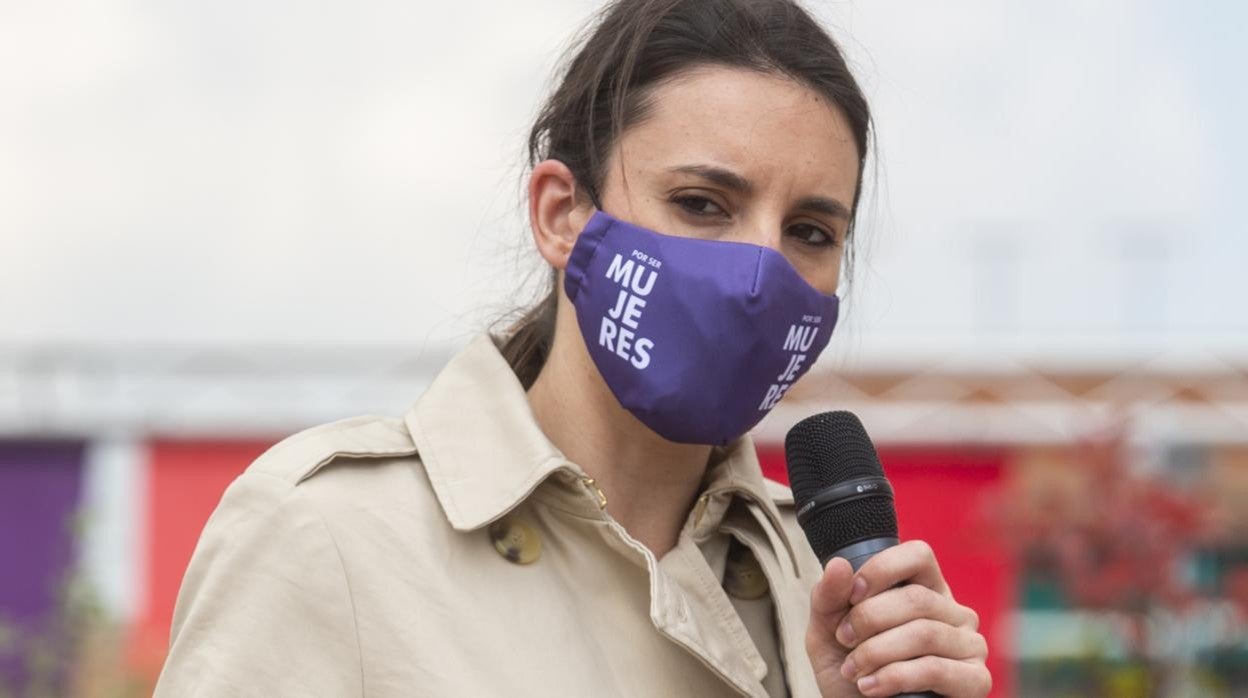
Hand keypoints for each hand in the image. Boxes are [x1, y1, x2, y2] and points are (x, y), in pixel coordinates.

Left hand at [805, 540, 989, 696]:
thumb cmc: (852, 671)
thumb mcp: (828, 632)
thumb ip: (828, 598)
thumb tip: (838, 564)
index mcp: (924, 589)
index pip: (918, 555)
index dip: (882, 569)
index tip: (852, 596)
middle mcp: (953, 612)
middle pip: (916, 598)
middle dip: (869, 619)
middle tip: (844, 640)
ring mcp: (970, 645)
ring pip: (924, 633)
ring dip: (876, 652)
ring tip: (854, 670)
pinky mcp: (975, 680)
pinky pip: (935, 668)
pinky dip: (894, 677)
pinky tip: (871, 687)